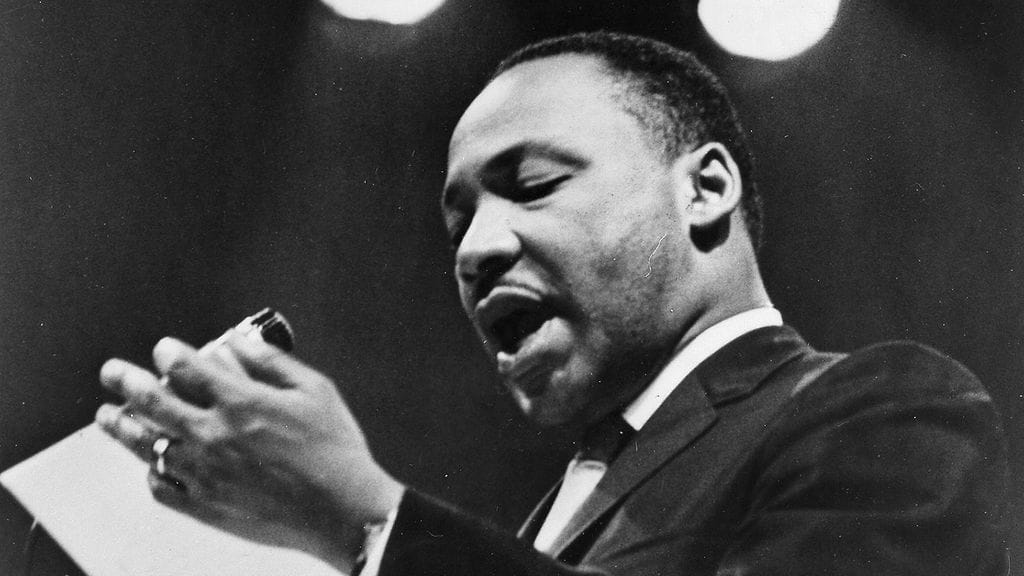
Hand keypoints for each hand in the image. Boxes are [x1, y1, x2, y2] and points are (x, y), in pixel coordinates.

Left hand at [95, 331, 403, 570]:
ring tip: (107, 416)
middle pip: (154, 401)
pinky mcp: (205, 505)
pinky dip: (151, 471)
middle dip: (127, 381)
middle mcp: (214, 434)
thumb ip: (274, 364)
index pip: (188, 368)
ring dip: (122, 425)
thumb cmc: (335, 451)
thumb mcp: (316, 391)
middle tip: (112, 372)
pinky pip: (161, 486)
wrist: (341, 511)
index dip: (170, 353)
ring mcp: (204, 472)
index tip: (164, 348)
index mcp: (241, 402)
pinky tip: (152, 462)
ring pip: (147, 444)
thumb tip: (243, 343)